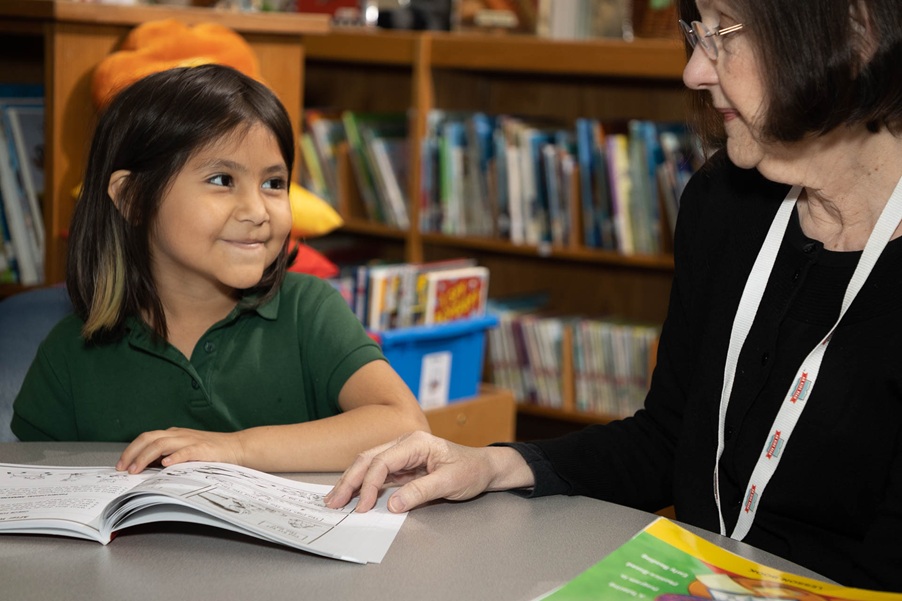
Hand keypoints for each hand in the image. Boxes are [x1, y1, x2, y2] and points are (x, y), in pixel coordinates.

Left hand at [116, 427, 245, 473]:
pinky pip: (186, 451)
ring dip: (145, 457)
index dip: (131, 450)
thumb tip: (146, 468)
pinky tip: (165, 464)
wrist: (237, 447)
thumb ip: (168, 456)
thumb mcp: (185, 452)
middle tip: (122, 469)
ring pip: (161, 443)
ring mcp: (190, 440)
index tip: (121, 465)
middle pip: (149, 438)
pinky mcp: (203, 449)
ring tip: (136, 470)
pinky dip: (174, 457)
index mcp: (173, 435)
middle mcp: (179, 435)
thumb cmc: (211, 453)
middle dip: (132, 453)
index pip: (146, 438)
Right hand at [324, 430, 530, 513]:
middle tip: (333, 502)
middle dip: (350, 481)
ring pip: (368, 464)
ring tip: (335, 499)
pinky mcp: (402, 466)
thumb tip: (392, 505)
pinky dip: (363, 485)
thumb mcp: (450, 482)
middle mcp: (404, 444)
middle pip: (368, 459)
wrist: (484, 468)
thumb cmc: (471, 471)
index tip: (363, 507)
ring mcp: (402, 454)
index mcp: (415, 442)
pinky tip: (352, 495)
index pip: (383, 461)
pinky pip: (377, 473)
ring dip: (352, 482)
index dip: (370, 484)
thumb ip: (420, 492)